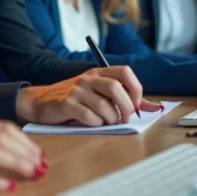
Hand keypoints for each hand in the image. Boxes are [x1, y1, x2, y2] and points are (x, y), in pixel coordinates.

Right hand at [15, 66, 163, 126]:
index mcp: (98, 73)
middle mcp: (87, 79)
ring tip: (106, 122)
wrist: (40, 102)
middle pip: (116, 88)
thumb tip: (156, 107)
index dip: (136, 88)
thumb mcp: (99, 94)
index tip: (136, 104)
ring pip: (104, 106)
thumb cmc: (74, 100)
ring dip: (111, 119)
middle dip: (126, 107)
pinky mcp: (66, 104)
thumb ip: (127, 99)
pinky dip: (95, 123)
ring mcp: (76, 90)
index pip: (125, 72)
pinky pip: (89, 116)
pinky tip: (91, 122)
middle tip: (124, 118)